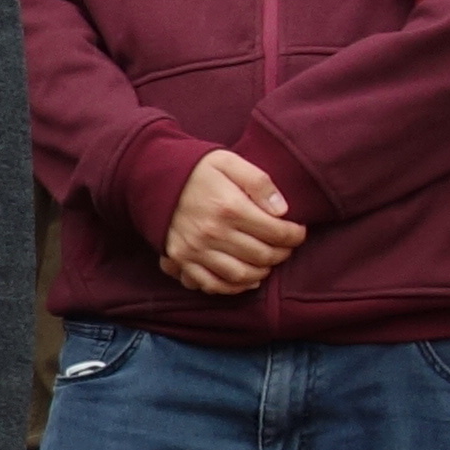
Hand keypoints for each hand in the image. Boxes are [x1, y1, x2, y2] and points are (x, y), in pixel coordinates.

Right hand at [161, 149, 304, 294]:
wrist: (152, 177)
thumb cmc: (196, 168)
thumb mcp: (229, 161)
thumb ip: (259, 182)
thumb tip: (282, 210)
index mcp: (229, 207)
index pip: (276, 232)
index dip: (294, 235)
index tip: (297, 231)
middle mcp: (213, 232)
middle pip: (262, 256)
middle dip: (282, 253)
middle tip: (286, 246)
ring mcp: (195, 250)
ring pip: (241, 275)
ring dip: (262, 272)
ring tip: (268, 261)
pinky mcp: (182, 259)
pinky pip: (213, 284)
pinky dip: (234, 288)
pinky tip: (247, 279)